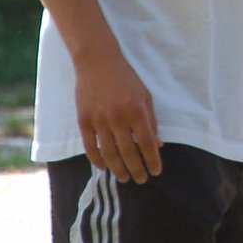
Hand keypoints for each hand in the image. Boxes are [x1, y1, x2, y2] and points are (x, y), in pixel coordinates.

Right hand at [74, 54, 160, 183]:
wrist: (98, 62)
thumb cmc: (126, 79)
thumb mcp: (145, 96)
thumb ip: (151, 120)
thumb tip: (158, 144)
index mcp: (137, 110)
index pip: (147, 142)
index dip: (152, 160)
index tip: (156, 172)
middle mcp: (118, 117)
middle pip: (129, 152)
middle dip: (136, 169)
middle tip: (141, 180)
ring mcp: (99, 120)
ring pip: (109, 153)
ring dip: (118, 169)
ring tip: (125, 178)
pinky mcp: (84, 120)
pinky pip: (90, 147)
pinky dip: (98, 160)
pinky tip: (105, 167)